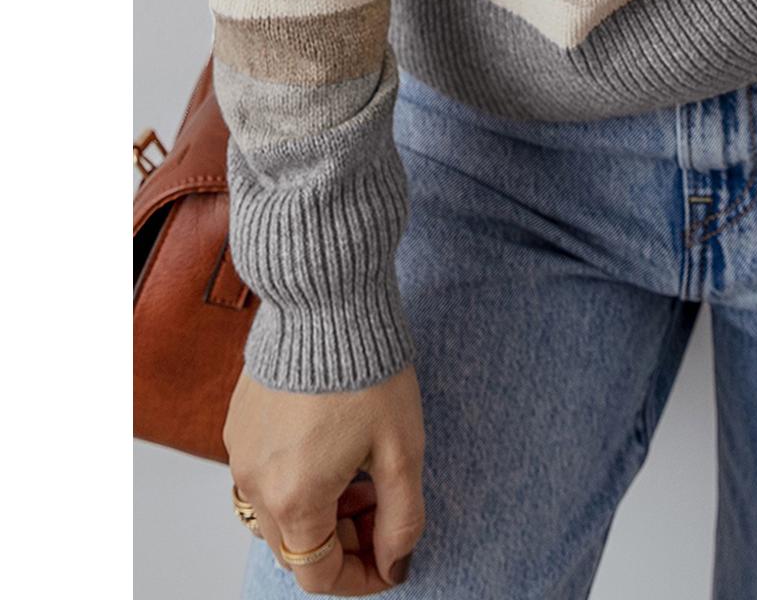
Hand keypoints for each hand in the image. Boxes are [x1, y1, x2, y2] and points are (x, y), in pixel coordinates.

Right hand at [225, 363, 423, 592]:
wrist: (326, 300)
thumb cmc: (367, 370)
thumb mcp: (402, 449)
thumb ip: (402, 518)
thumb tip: (395, 563)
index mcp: (295, 499)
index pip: (319, 575)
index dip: (360, 577)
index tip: (390, 560)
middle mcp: (255, 483)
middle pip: (296, 547)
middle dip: (343, 542)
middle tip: (384, 510)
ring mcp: (241, 451)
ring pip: (278, 512)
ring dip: (321, 512)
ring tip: (363, 475)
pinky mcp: (239, 422)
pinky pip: (263, 474)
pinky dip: (298, 479)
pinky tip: (334, 446)